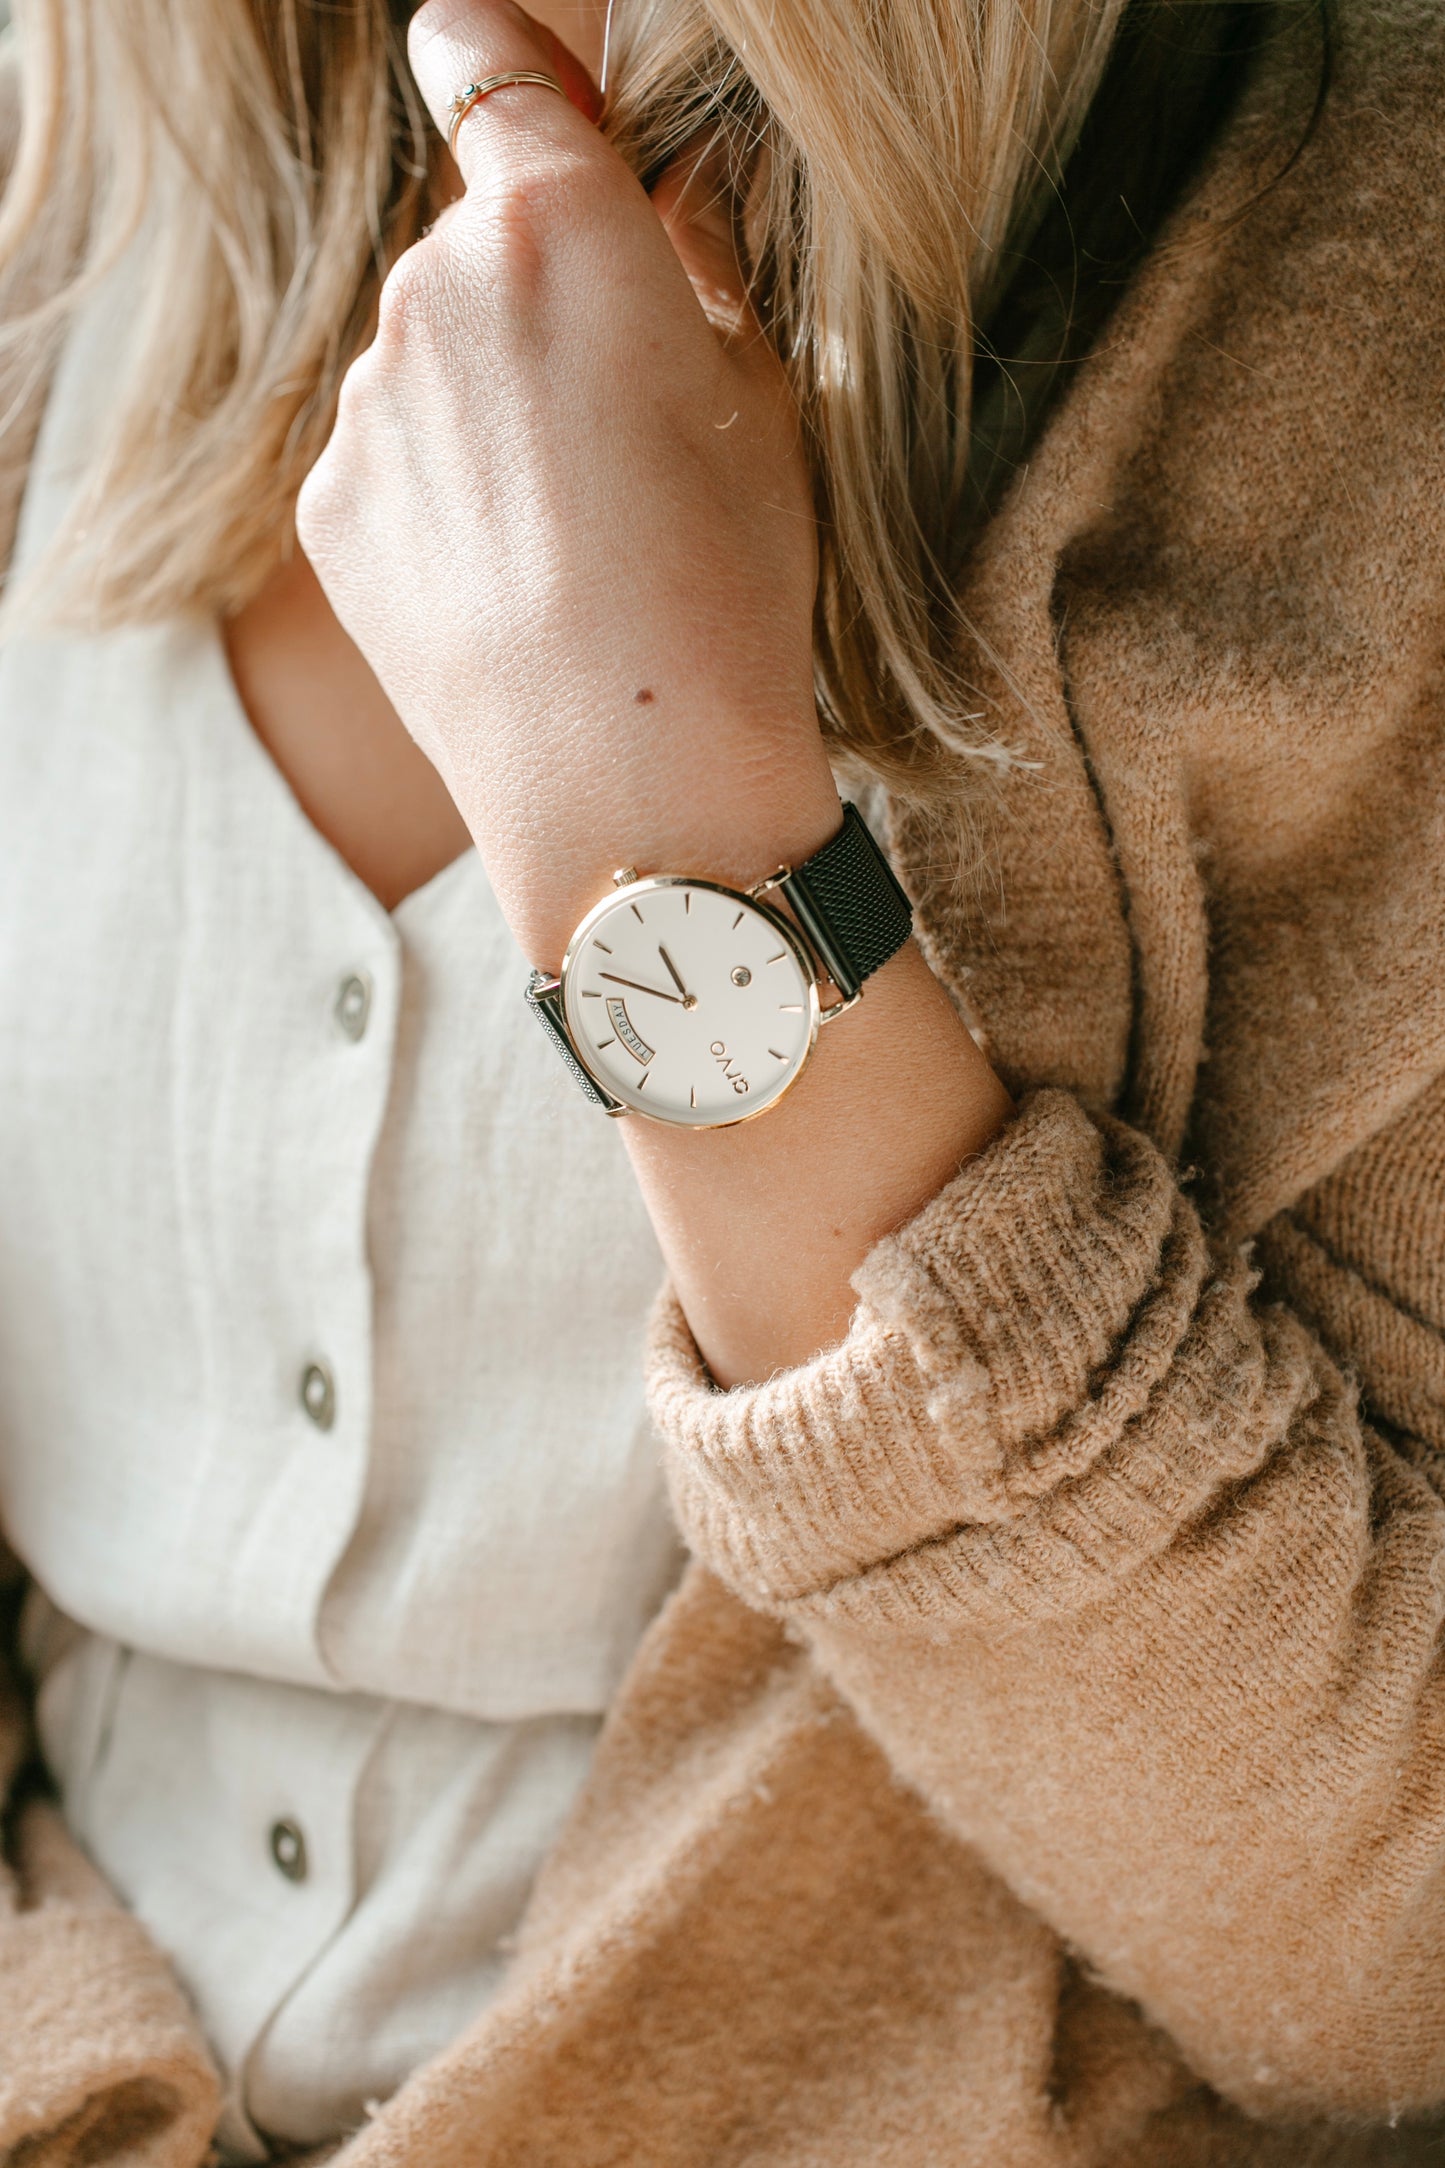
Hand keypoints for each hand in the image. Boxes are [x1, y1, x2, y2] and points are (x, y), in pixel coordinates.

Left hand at [297, 0, 839, 966]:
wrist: (632, 781)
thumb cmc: (727, 591)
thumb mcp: (769, 408)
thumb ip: (703, 265)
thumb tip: (677, 192)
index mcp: (556, 232)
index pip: (489, 61)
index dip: (511, 72)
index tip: (534, 113)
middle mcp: (431, 289)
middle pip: (469, 243)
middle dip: (529, 294)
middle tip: (615, 420)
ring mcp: (369, 405)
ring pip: (427, 360)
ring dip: (483, 404)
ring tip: (569, 529)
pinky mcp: (331, 506)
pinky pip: (390, 457)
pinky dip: (440, 494)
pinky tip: (512, 582)